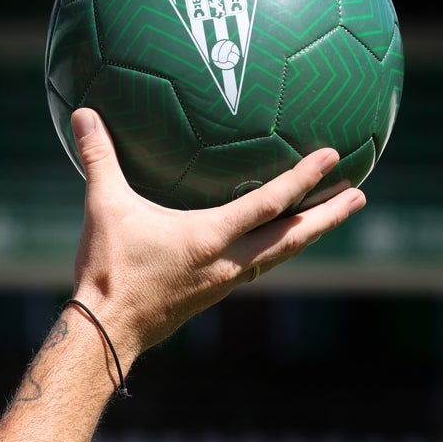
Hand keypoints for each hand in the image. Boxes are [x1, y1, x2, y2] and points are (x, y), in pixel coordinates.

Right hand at [67, 107, 365, 363]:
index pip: (270, 203)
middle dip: (329, 215)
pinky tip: (271, 241)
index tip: (332, 157)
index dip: (303, 177)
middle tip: (360, 195)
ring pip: (280, 254)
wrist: (108, 328)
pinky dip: (277, 248)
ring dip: (308, 234)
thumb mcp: (103, 206)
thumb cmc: (109, 268)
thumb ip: (97, 157)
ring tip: (329, 217)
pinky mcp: (214, 292)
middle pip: (293, 236)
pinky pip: (258, 264)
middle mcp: (230, 261)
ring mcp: (226, 280)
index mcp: (211, 237)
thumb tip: (82, 112)